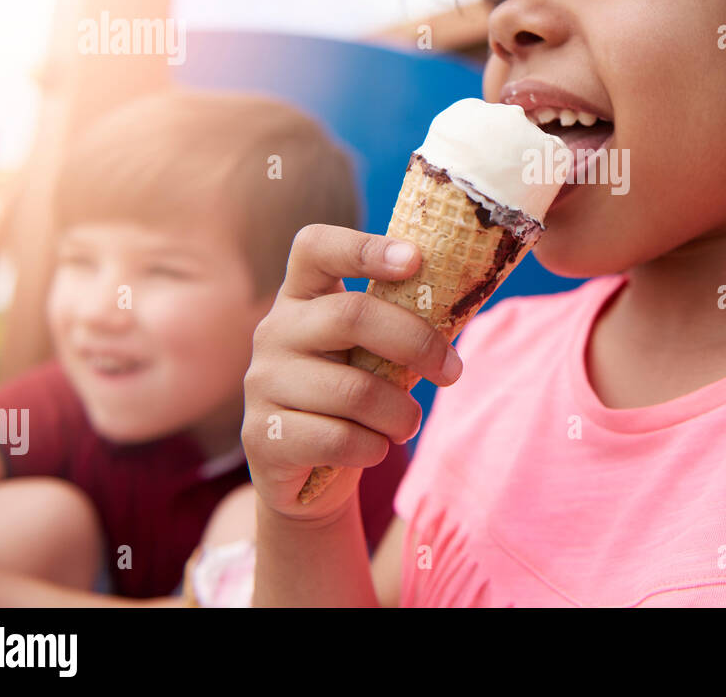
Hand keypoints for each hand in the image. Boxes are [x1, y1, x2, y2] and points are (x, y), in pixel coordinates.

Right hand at [241, 224, 462, 523]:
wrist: (308, 477)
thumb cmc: (355, 400)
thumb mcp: (372, 352)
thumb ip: (399, 322)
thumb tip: (462, 295)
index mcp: (302, 297)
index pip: (316, 247)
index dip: (365, 247)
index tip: (416, 259)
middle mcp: (274, 331)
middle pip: (351, 315)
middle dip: (416, 343)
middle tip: (451, 371)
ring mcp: (262, 383)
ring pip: (354, 391)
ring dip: (400, 413)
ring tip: (407, 423)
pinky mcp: (263, 437)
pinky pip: (339, 439)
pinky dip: (373, 448)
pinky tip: (373, 448)